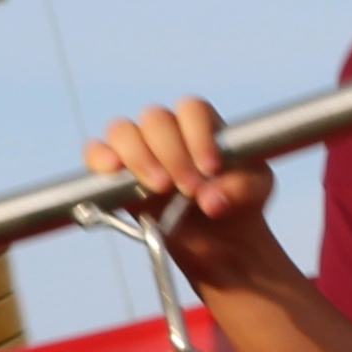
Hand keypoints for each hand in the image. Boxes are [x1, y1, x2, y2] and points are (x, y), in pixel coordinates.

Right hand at [79, 99, 287, 288]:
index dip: (198, 135)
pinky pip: (96, 153)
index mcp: (202, 123)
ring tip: (159, 188)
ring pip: (122, 131)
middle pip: (155, 118)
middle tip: (189, 189)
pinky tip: (114, 170)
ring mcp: (138, 150)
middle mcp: (167, 131)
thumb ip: (242, 188)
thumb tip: (210, 200)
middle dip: (171, 154)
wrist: (221, 241)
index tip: (210, 168)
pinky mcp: (115, 175)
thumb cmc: (238, 203)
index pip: (191, 110)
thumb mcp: (256, 192)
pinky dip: (100, 158)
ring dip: (139, 157)